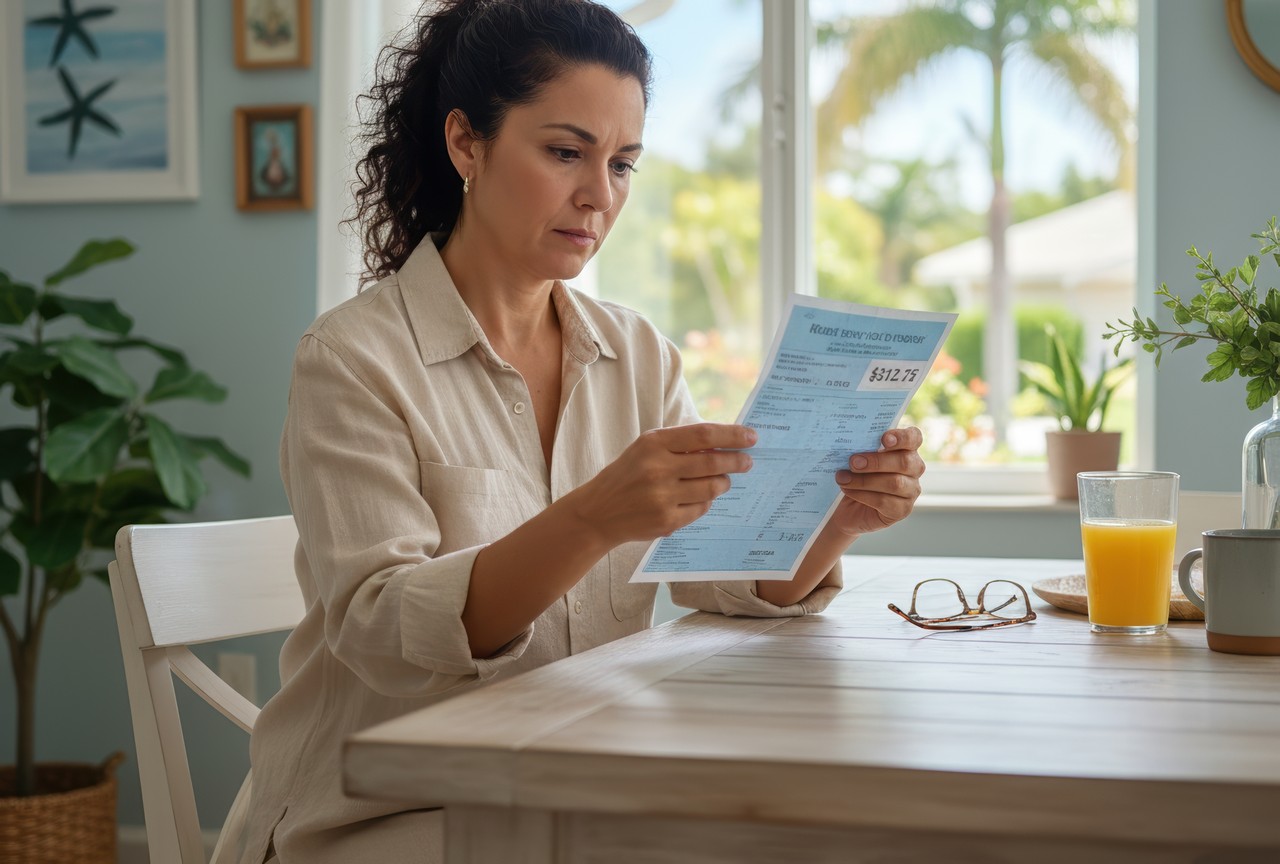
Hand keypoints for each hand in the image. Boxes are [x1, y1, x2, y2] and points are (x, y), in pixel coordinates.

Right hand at [568, 423, 755, 547]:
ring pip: (711, 488)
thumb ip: (680, 444)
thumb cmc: (628, 474)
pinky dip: (706, 502)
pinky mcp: (666, 521)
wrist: (598, 511)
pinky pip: (701, 510)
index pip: (703, 435)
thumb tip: (723, 444)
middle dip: (737, 461)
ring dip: (723, 483)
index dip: (732, 435)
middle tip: (748, 462)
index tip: (751, 437)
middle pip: (713, 463)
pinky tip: (701, 498)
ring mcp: (662, 497)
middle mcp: (657, 468)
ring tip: (724, 480)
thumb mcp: (646, 449)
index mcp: (653, 443)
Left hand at [828, 426, 924, 536]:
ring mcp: (911, 490)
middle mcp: (913, 468)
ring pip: (895, 483)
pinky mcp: (902, 510)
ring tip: (843, 478)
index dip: (902, 437)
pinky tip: (848, 491)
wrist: (843, 505)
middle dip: (877, 461)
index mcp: (905, 448)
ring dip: (865, 480)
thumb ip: (860, 445)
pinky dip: (863, 495)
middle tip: (853, 462)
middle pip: (905, 461)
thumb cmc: (851, 473)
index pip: (913, 437)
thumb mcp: (855, 456)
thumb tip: (850, 438)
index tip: (884, 439)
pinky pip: (885, 501)